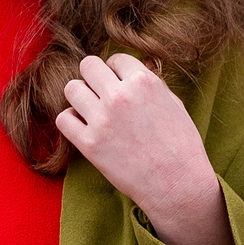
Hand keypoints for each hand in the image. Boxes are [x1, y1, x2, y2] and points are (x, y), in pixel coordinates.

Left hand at [54, 53, 238, 244]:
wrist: (178, 185)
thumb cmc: (181, 145)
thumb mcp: (174, 104)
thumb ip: (151, 84)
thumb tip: (133, 68)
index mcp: (144, 82)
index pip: (115, 59)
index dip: (116, 71)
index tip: (119, 85)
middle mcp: (120, 96)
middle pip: (88, 65)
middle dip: (94, 78)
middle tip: (101, 94)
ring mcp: (102, 119)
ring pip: (71, 88)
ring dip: (80, 97)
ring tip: (91, 111)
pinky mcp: (89, 144)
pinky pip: (62, 119)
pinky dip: (71, 122)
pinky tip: (85, 129)